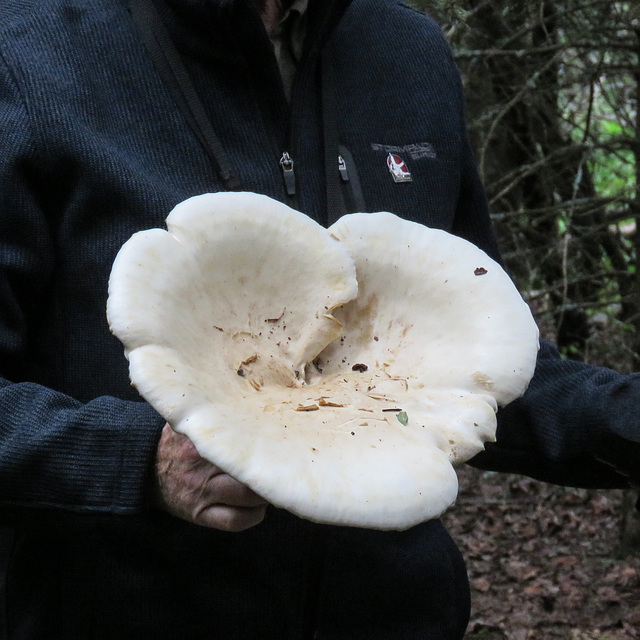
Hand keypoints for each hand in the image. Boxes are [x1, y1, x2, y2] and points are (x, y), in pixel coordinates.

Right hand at [153, 423, 267, 531]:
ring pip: (248, 499)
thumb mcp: (191, 423)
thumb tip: (246, 399)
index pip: (244, 444)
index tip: (278, 445)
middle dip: (269, 473)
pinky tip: (257, 508)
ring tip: (268, 487)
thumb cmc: (177, 441)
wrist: (144, 468)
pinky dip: (253, 516)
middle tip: (277, 468)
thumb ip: (215, 412)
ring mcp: (202, 493)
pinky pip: (234, 521)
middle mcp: (203, 468)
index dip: (266, 446)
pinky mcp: (200, 514)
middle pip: (250, 474)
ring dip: (265, 495)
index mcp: (202, 442)